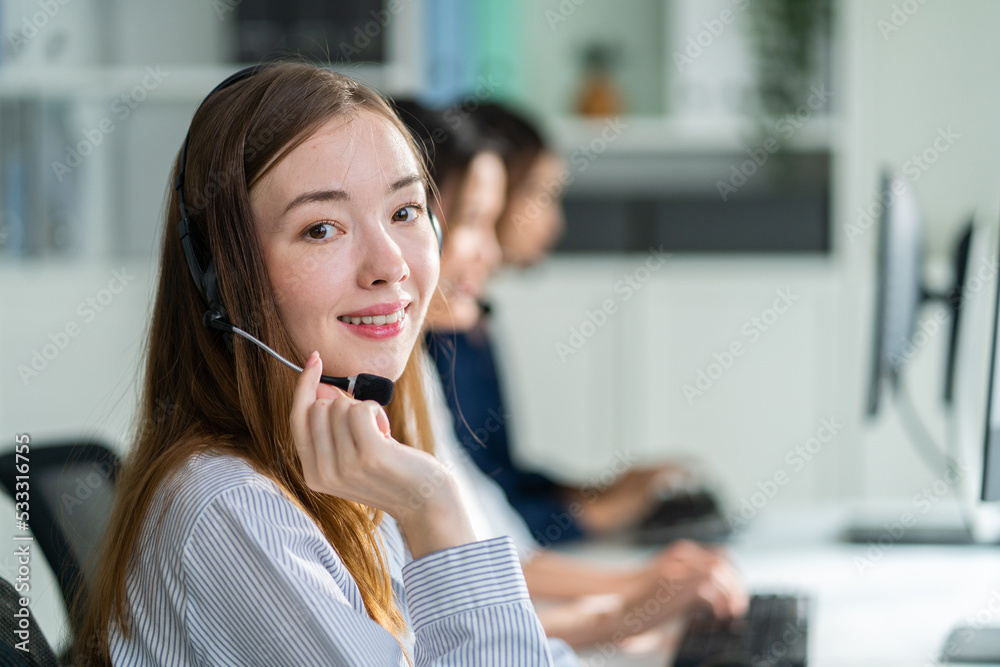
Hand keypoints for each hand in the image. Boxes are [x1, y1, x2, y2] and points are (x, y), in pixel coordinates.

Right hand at [289, 351, 475, 557]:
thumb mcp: (352, 454)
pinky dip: (376, 411)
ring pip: (340, 406)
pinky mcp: (369, 455)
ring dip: (365, 411)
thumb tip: (321, 387)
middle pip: (319, 407)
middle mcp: (323, 474)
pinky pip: (360, 408)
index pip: (296, 419)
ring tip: (380, 436)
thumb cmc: (392, 473)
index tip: (314, 360)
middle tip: (367, 427)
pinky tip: (386, 432)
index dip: (303, 387)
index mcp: (313, 475)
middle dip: (345, 404)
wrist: (425, 503)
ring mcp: (344, 466)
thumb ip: (331, 426)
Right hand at [616, 541, 747, 635]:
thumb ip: (693, 584)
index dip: (734, 575)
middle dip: (737, 583)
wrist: (618, 603)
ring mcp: (678, 565)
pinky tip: (718, 614)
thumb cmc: (644, 599)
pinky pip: (708, 587)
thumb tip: (721, 597)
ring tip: (733, 610)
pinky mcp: (675, 580)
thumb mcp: (672, 585)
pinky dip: (718, 601)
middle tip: (740, 604)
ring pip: (719, 570)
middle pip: (724, 560)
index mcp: (682, 552)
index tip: (739, 594)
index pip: (721, 555)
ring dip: (731, 591)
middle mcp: (682, 554)